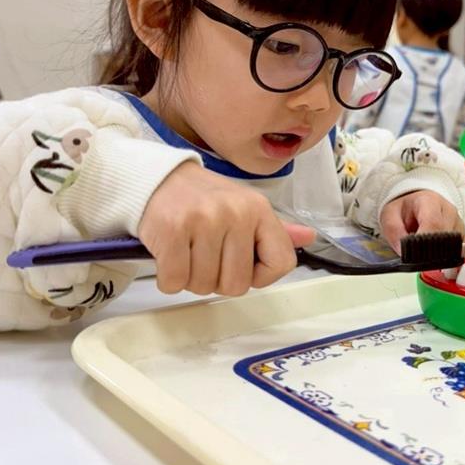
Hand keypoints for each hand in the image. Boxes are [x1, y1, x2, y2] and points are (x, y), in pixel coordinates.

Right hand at [140, 163, 314, 295]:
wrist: (157, 179)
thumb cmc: (202, 201)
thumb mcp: (244, 207)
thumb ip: (274, 230)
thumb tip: (308, 237)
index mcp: (258, 209)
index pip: (280, 263)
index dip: (260, 277)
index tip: (243, 266)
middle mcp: (235, 213)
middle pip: (236, 285)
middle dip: (217, 280)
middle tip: (204, 255)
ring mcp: (203, 221)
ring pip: (204, 285)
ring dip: (191, 278)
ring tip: (187, 252)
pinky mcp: (172, 231)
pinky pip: (175, 281)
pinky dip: (169, 278)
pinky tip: (170, 257)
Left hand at [379, 190, 464, 253]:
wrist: (414, 204)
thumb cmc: (404, 209)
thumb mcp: (390, 215)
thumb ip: (393, 231)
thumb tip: (403, 252)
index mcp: (430, 201)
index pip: (434, 224)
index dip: (424, 243)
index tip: (413, 255)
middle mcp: (449, 211)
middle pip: (446, 237)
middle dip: (430, 252)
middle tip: (415, 257)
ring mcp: (458, 223)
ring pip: (455, 246)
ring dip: (439, 255)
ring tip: (424, 252)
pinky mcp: (462, 235)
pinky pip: (460, 250)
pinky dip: (448, 257)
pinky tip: (435, 255)